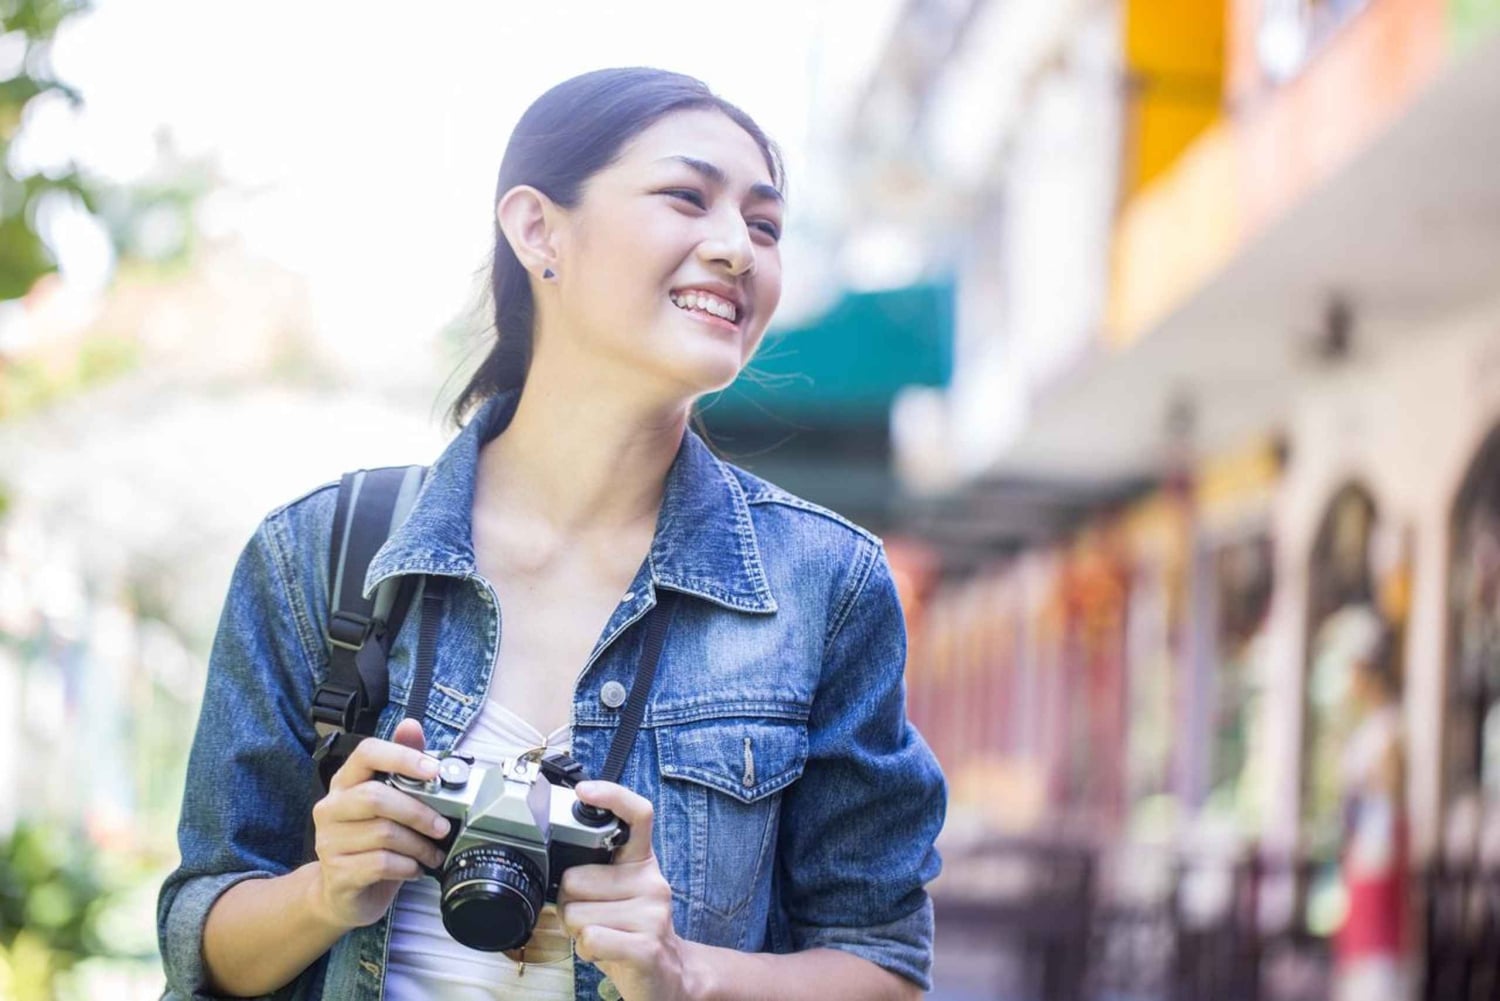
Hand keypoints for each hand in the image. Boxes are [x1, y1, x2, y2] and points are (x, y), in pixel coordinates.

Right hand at [309, 719, 450, 928]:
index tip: (434, 771)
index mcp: (345, 783)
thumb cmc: (369, 843)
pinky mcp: (337, 873)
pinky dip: (407, 866)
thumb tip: (411, 725)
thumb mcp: (388, 803)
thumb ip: (401, 766)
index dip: (402, 757)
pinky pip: (381, 863)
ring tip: (433, 853)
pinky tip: (414, 868)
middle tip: (443, 827)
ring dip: (419, 845)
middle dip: (419, 811)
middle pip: (377, 797)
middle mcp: (331, 808)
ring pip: (384, 833)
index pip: (367, 753)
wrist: (341, 895)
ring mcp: (329, 842)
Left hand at [558, 781, 690, 1000]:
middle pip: (575, 878)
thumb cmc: (630, 932)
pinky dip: (586, 950)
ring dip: (577, 931)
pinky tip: (604, 951)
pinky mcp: (646, 946)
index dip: (611, 796)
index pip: (637, 815)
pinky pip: (590, 938)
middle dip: (569, 902)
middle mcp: (651, 881)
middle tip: (590, 916)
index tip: (584, 791)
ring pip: (576, 913)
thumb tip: (552, 857)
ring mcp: (652, 913)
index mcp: (641, 862)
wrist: (668, 978)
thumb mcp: (618, 893)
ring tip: (601, 935)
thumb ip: (595, 870)